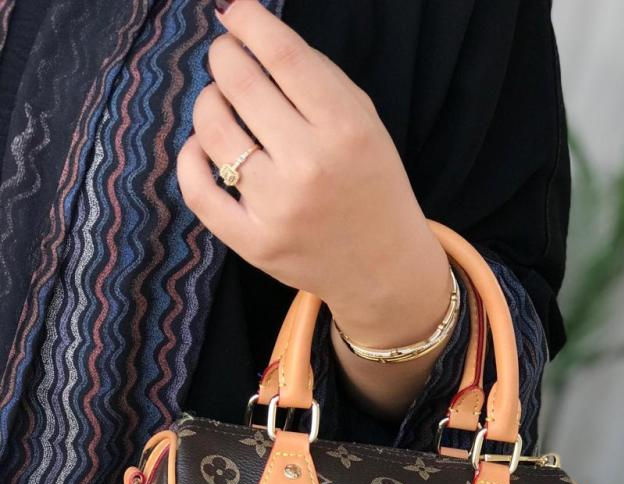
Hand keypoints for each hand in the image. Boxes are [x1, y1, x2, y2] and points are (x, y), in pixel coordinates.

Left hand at [177, 0, 451, 352]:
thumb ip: (316, 78)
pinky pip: (197, 190)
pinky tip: (201, 147)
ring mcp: (277, 209)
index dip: (248, 22)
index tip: (233, 12)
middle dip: (224, 57)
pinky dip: (189, 158)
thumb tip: (251, 33)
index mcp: (345, 130)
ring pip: (211, 131)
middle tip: (226, 57)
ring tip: (221, 103)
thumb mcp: (365, 123)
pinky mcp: (253, 243)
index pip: (282, 56)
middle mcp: (309, 168)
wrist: (383, 268)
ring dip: (207, 102)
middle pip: (240, 85)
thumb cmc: (370, 184)